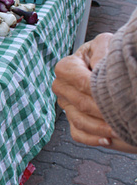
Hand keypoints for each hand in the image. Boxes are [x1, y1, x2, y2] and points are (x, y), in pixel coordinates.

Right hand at [52, 34, 136, 152]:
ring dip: (100, 127)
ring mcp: (67, 105)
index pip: (79, 81)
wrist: (115, 71)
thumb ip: (102, 52)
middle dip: (102, 110)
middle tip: (121, 112)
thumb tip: (98, 66)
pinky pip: (77, 134)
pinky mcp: (73, 119)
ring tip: (119, 128)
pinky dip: (92, 138)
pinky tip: (107, 138)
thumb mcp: (107, 45)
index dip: (96, 89)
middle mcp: (62, 86)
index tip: (115, 93)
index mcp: (66, 67)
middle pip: (80, 103)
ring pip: (79, 121)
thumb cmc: (110, 56)